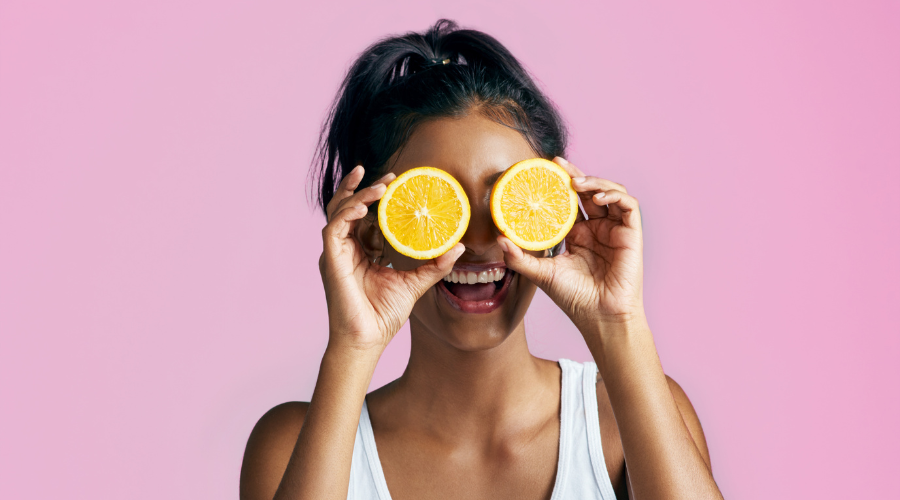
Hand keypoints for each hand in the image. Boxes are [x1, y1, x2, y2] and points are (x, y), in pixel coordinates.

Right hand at [320, 166, 464, 352]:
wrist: (368, 340)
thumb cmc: (383, 315)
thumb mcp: (415, 284)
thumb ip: (434, 265)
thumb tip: (458, 247)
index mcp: (361, 251)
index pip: (364, 216)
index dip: (375, 197)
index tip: (395, 183)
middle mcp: (346, 248)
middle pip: (347, 207)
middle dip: (363, 188)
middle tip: (388, 177)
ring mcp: (336, 253)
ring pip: (339, 211)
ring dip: (357, 195)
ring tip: (380, 186)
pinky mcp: (331, 260)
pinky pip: (334, 228)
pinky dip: (347, 213)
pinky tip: (364, 206)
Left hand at [498, 157, 645, 333]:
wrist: (600, 317)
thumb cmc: (574, 298)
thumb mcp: (541, 274)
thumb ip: (519, 258)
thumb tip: (498, 239)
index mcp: (578, 234)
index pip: (569, 201)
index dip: (559, 184)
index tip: (543, 169)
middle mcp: (597, 228)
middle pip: (588, 190)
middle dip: (574, 174)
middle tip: (557, 165)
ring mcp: (615, 230)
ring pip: (610, 192)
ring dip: (594, 182)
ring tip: (576, 183)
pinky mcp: (631, 234)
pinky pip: (628, 205)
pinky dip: (614, 196)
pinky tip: (597, 198)